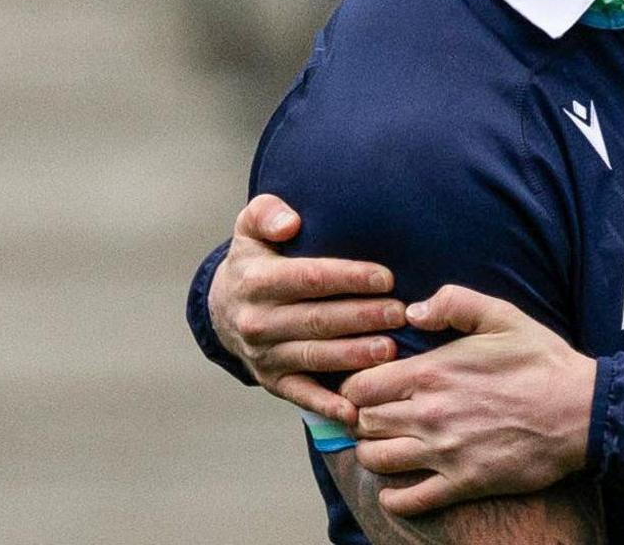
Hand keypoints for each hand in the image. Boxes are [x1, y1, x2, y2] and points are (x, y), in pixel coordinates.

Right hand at [207, 194, 406, 422]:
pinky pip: (301, 394)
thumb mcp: (249, 227)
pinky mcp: (272, 380)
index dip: (348, 278)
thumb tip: (291, 223)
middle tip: (400, 313)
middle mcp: (258, 321)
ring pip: (314, 356)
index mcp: (256, 282)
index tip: (385, 277)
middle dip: (362, 316)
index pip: (308, 278)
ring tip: (390, 349)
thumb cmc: (255, 260)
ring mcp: (264, 354)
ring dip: (353, 356)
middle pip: (317, 319)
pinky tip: (354, 409)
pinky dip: (326, 405)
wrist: (223, 308)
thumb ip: (266, 214)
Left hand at [341, 285, 597, 517]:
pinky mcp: (463, 482)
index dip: (356, 386)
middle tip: (378, 414)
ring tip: (388, 444)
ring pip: (376, 460)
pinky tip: (399, 486)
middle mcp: (429, 413)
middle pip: (362, 422)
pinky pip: (408, 500)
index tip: (370, 386)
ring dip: (374, 452)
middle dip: (363, 417)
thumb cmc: (543, 362)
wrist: (582, 412)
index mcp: (433, 372)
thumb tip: (412, 311)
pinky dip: (394, 496)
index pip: (359, 386)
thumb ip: (454, 303)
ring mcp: (444, 452)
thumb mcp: (504, 316)